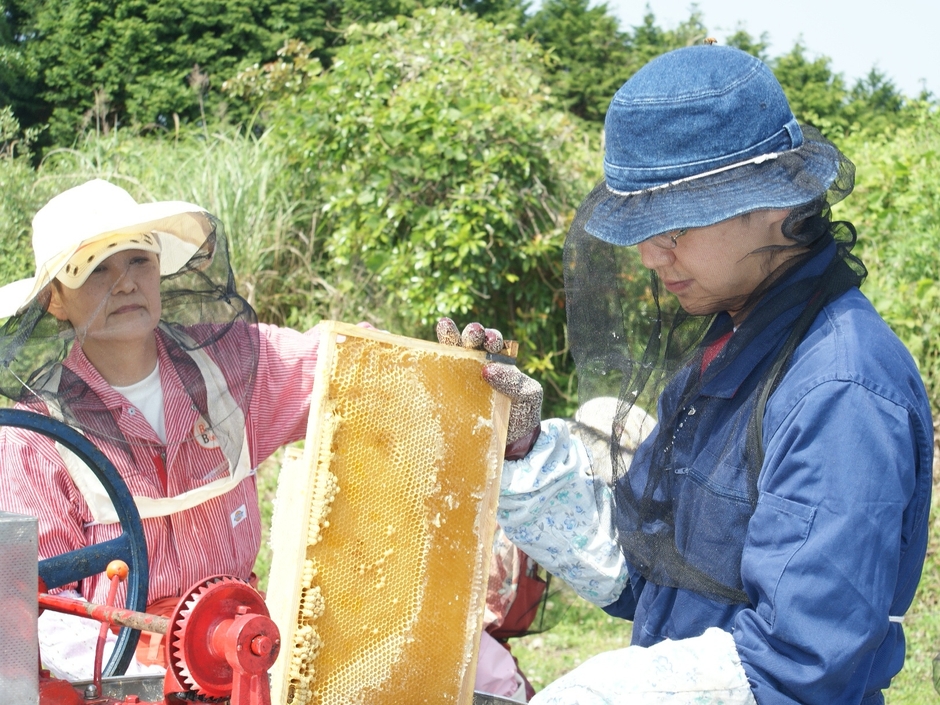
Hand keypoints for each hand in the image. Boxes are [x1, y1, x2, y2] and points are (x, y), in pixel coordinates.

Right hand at [436, 318, 541, 458]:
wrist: (511, 441)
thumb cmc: (522, 414)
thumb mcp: (529, 396)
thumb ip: (514, 381)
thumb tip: (488, 369)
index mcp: (501, 361)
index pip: (494, 343)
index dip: (491, 338)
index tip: (491, 341)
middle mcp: (480, 365)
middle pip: (473, 342)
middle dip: (472, 333)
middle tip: (473, 334)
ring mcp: (464, 377)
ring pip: (455, 351)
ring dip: (450, 337)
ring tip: (446, 326)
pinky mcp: (451, 392)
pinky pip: (441, 373)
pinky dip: (434, 359)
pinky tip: (428, 350)